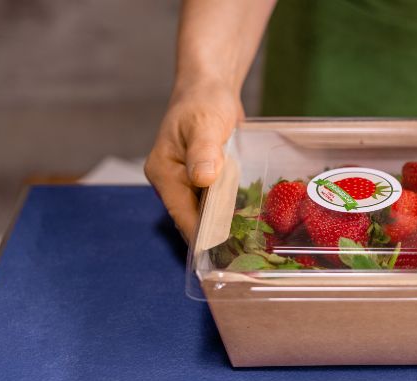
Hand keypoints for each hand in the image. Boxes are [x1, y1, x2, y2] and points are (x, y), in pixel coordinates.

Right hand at [144, 81, 242, 241]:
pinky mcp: (205, 181)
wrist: (210, 89)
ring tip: (251, 247)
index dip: (202, 235)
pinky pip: (217, 202)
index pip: (182, 214)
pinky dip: (231, 211)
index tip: (222, 254)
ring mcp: (189, 183)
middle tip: (244, 257)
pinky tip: (252, 223)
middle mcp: (173, 182)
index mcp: (164, 173)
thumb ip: (203, 151)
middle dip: (216, 236)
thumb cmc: (203, 102)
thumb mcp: (204, 124)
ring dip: (226, 226)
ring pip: (207, 214)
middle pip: (194, 218)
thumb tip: (202, 178)